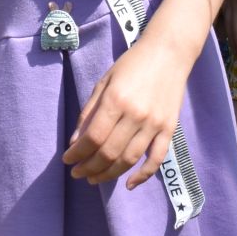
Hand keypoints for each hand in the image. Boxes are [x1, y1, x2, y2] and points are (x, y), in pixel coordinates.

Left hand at [62, 36, 186, 187]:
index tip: (68, 160)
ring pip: (129, 159)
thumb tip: (76, 142)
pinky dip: (143, 175)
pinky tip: (129, 184)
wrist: (169, 52)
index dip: (77, 153)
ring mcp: (154, 123)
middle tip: (78, 173)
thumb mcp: (104, 81)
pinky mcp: (169, 129)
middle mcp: (135, 115)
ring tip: (94, 179)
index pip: (93, 137)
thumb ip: (89, 112)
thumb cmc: (132, 64)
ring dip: (109, 174)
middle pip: (109, 152)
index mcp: (116, 100)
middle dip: (89, 167)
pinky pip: (156, 158)